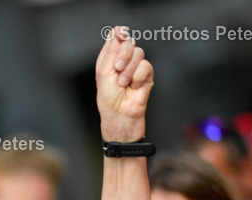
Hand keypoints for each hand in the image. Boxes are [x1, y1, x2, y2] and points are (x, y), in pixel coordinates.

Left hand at [95, 26, 153, 141]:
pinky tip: (133, 86)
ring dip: (129, 69)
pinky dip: (137, 76)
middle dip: (123, 54)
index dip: (118, 34)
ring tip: (123, 83)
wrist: (120, 115)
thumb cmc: (109, 99)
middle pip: (129, 42)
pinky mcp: (147, 75)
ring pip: (139, 53)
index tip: (119, 35)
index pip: (116, 37)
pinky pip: (145, 66)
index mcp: (110, 58)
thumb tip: (117, 32)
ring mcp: (136, 67)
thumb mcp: (104, 72)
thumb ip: (111, 51)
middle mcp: (123, 61)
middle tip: (117, 69)